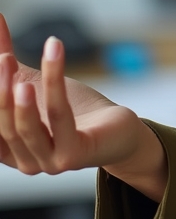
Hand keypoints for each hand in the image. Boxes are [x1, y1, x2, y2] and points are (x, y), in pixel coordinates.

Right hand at [0, 13, 167, 201]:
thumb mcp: (41, 83)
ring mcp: (49, 163)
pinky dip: (55, 83)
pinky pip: (61, 116)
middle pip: (4, 128)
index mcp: (13, 150)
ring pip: (28, 127)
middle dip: (0, 91)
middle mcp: (26, 163)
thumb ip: (15, 64)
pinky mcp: (74, 155)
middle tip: (3, 58)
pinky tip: (54, 55)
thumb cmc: (78, 110)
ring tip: (12, 63)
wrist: (121, 130)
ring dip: (19, 94)